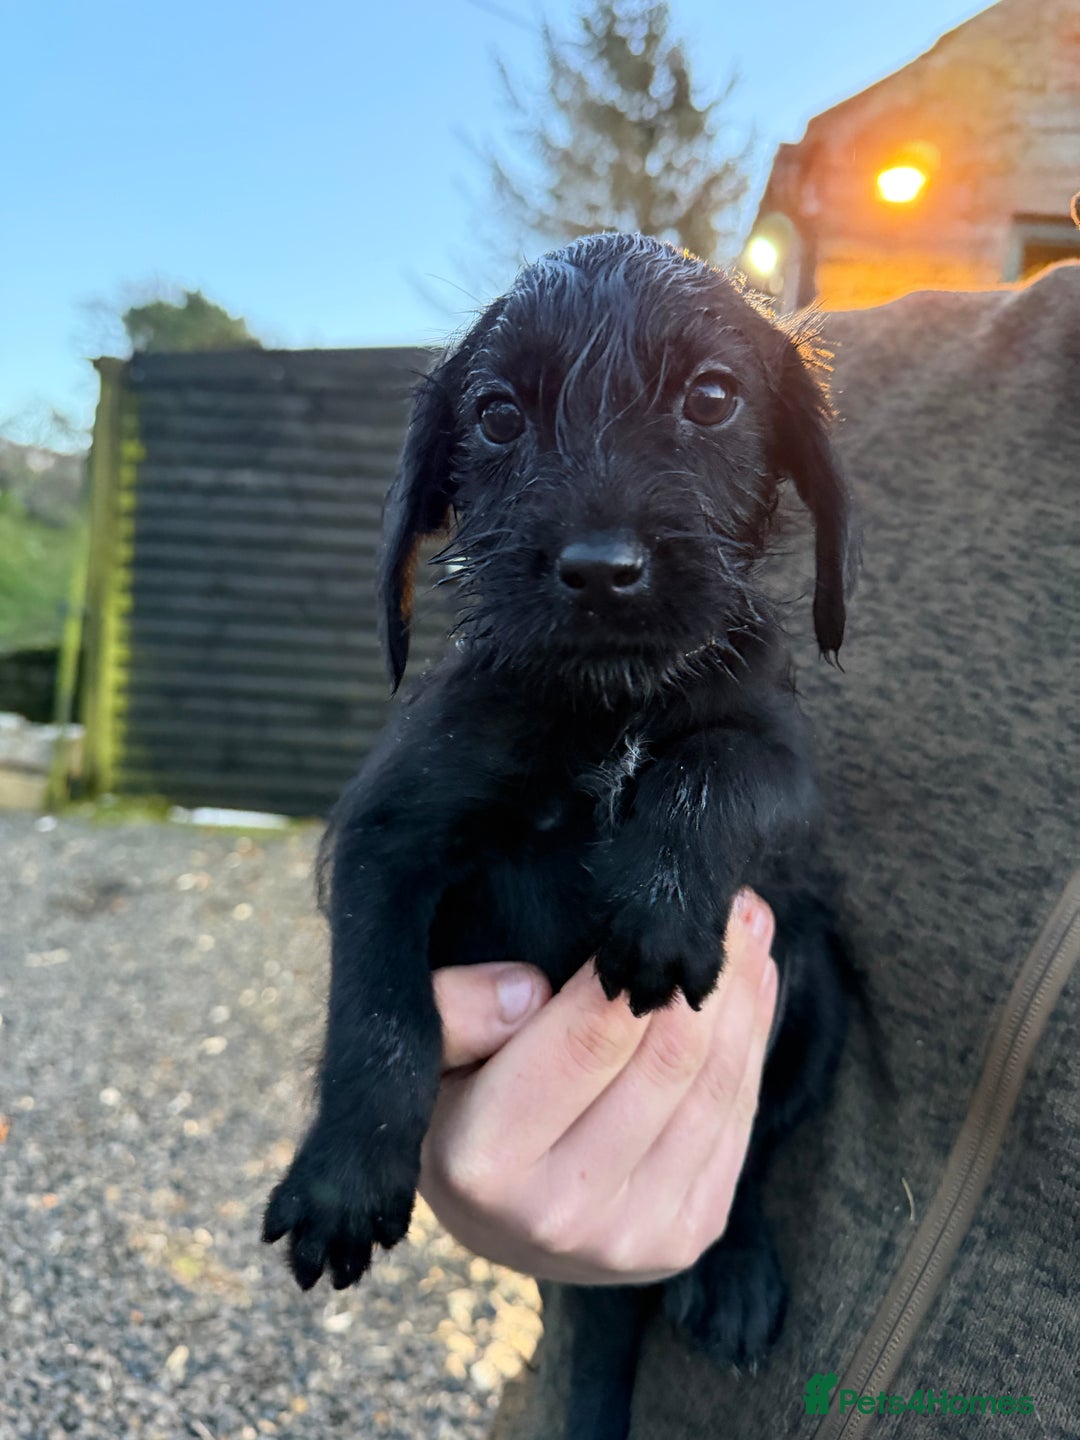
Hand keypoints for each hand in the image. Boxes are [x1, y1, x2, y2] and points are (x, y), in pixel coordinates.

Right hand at [419, 891, 777, 1284]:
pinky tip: (756, 985)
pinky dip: (752, 1046)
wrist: (492, 1215)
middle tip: (726, 900)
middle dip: (705, 973)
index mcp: (486, 1161)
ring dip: (742, 1000)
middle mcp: (560, 1213)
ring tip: (749, 926)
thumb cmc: (453, 1101)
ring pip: (714, 1091)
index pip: (585, 1042)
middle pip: (666, 1064)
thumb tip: (531, 988)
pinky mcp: (683, 1241)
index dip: (635, 964)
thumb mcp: (423, 1046)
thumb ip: (455, 1007)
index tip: (663, 901)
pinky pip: (735, 1123)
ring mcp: (630, 1238)